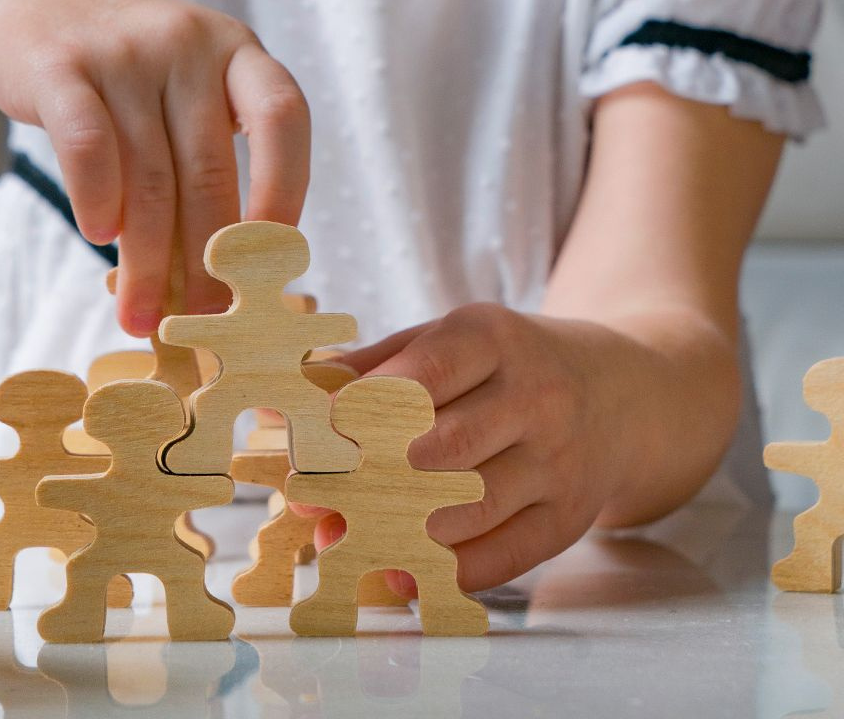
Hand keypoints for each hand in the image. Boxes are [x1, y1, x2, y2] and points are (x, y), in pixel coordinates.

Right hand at [0, 0, 310, 335]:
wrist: (28, 2)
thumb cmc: (121, 74)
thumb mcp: (179, 93)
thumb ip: (202, 162)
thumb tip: (222, 283)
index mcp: (234, 50)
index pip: (283, 118)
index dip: (286, 190)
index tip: (274, 261)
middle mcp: (187, 42)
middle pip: (209, 168)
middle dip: (209, 260)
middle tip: (205, 324)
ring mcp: (124, 49)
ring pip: (148, 175)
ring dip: (146, 260)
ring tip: (141, 316)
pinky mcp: (59, 65)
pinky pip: (88, 147)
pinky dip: (97, 201)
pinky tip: (98, 239)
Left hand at [302, 304, 626, 592]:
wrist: (620, 392)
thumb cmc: (506, 364)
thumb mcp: (450, 338)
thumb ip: (374, 363)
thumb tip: (292, 394)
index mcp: (495, 337)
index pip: (425, 372)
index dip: (365, 406)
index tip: (316, 435)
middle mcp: (536, 396)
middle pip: (444, 446)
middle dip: (371, 477)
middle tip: (313, 498)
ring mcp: (559, 461)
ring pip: (471, 507)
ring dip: (399, 530)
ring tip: (342, 536)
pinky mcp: (570, 518)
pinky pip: (504, 555)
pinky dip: (445, 572)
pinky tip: (398, 574)